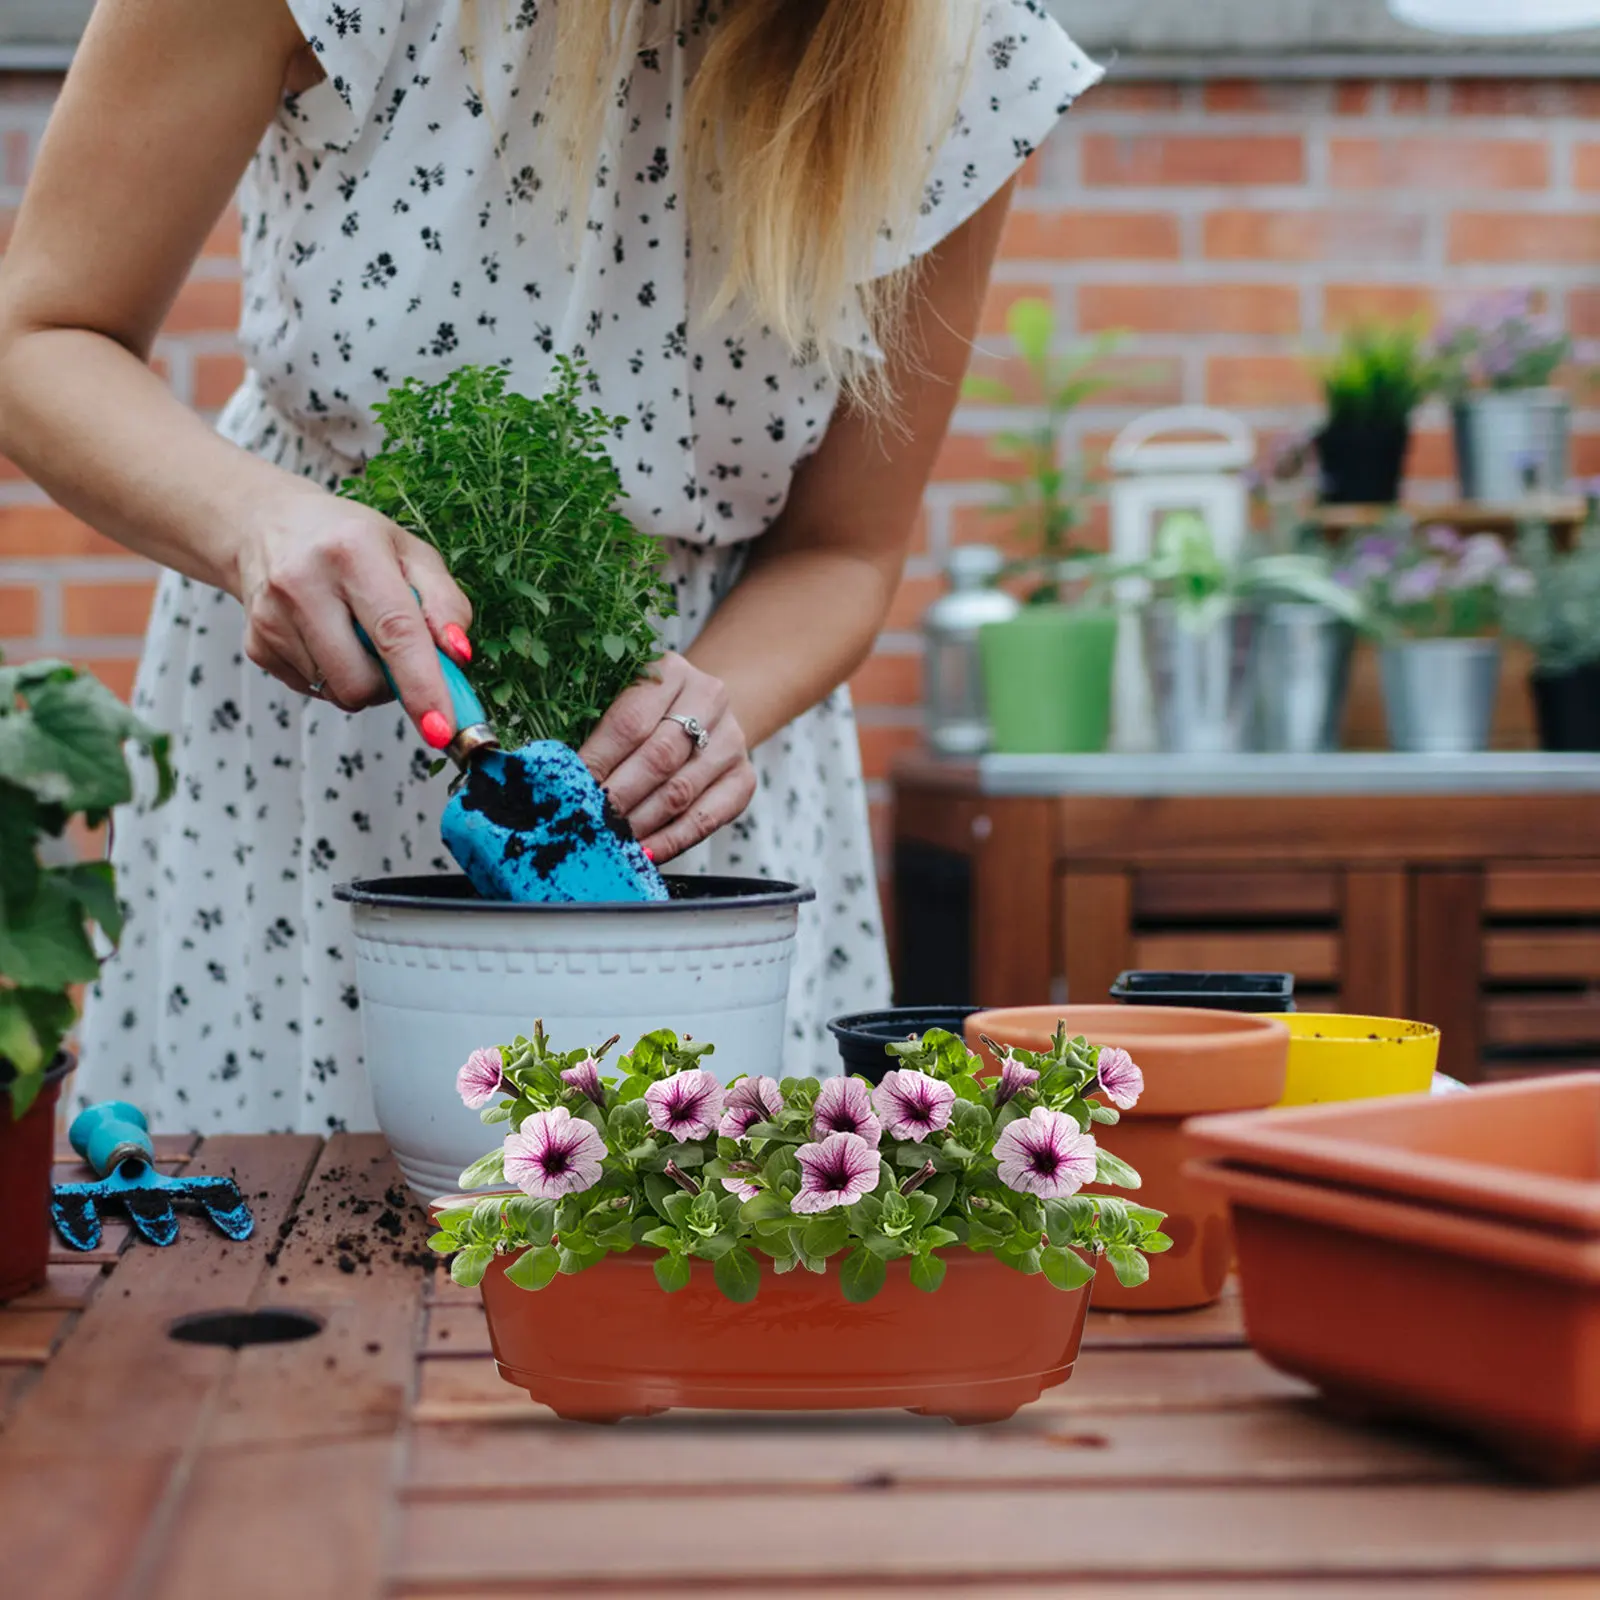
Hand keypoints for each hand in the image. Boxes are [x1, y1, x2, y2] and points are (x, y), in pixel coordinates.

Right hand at [232, 489, 472, 744]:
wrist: (269, 527)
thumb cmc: (353, 542)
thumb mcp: (412, 554)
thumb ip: (446, 604)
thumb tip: (459, 656)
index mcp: (352, 551)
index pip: (395, 632)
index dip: (422, 686)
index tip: (442, 728)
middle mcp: (303, 582)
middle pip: (360, 681)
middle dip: (392, 686)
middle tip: (396, 654)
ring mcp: (271, 617)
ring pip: (338, 692)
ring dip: (362, 680)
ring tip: (356, 634)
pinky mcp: (256, 645)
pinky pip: (314, 691)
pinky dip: (333, 676)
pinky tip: (326, 637)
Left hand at [578, 653, 756, 863]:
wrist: (701, 714)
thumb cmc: (645, 713)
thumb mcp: (619, 703)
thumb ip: (593, 732)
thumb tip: (556, 778)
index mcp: (670, 670)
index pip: (630, 722)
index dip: (599, 762)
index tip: (572, 792)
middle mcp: (709, 699)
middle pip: (659, 757)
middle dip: (619, 797)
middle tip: (590, 822)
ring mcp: (732, 740)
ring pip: (681, 791)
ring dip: (642, 823)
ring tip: (612, 841)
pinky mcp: (743, 778)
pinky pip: (707, 818)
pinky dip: (672, 841)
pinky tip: (646, 853)